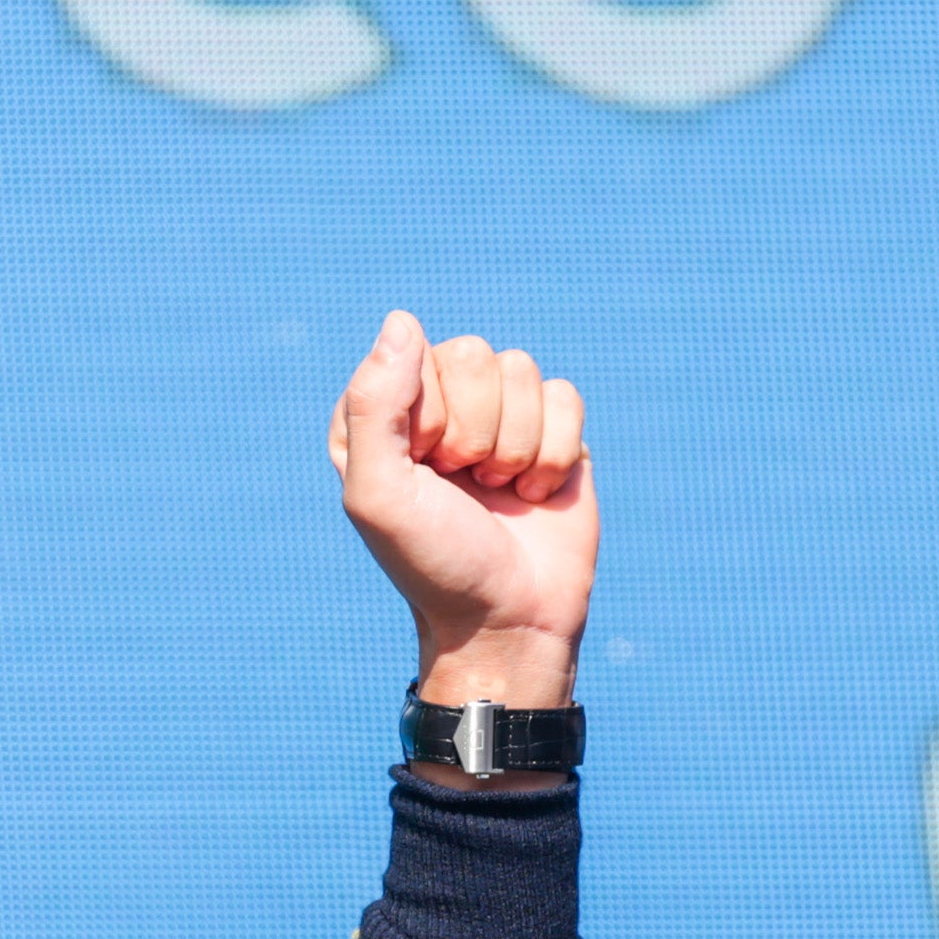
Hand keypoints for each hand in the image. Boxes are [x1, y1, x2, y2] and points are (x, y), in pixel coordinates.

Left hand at [329, 314, 597, 733]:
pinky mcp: (550, 430)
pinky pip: (565, 395)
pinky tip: (533, 495)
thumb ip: (374, 405)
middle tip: (464, 485)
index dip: (428, 418)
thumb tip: (403, 319)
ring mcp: (496, 414)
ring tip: (497, 492)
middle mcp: (436, 404)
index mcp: (380, 414)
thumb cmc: (434, 562)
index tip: (425, 471)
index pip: (413, 357)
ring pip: (521, 370)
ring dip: (516, 446)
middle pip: (473, 354)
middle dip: (476, 432)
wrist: (508, 619)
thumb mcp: (380, 494)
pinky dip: (554, 453)